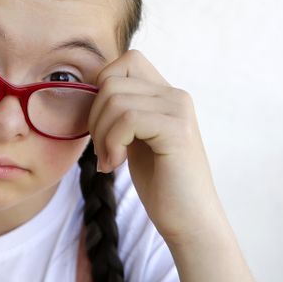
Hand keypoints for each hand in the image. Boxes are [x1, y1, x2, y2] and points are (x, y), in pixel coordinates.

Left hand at [88, 49, 226, 243]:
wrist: (190, 221)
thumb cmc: (160, 183)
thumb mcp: (136, 137)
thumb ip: (124, 110)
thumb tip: (92, 85)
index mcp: (166, 94)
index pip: (127, 60)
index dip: (103, 84)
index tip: (101, 122)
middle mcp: (176, 95)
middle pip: (112, 80)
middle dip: (95, 116)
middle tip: (101, 149)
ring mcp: (179, 110)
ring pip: (115, 99)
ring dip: (101, 134)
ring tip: (109, 160)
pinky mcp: (176, 130)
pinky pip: (127, 119)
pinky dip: (111, 143)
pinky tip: (116, 164)